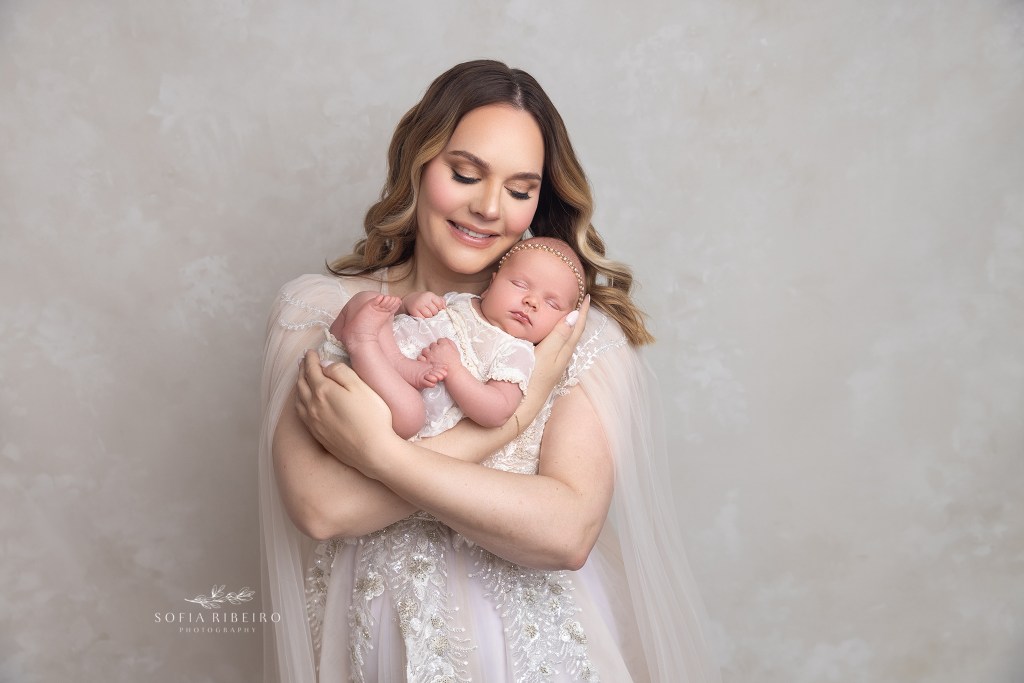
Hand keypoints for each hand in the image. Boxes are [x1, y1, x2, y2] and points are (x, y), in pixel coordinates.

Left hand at [295, 349, 400, 474]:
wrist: (373, 452)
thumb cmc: (372, 418)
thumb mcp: (361, 387)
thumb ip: (341, 372)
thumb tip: (325, 365)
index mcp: (323, 391)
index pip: (312, 370)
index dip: (310, 359)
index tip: (311, 352)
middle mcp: (313, 406)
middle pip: (302, 383)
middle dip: (302, 369)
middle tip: (304, 361)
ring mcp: (313, 422)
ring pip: (299, 399)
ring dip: (299, 385)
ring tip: (301, 378)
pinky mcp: (317, 435)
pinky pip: (301, 413)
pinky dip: (299, 402)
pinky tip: (303, 402)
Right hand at [403, 291, 446, 317]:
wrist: (409, 300)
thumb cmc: (423, 300)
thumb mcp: (431, 297)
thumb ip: (440, 301)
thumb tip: (445, 308)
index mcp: (430, 295)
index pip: (440, 304)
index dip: (440, 308)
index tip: (437, 309)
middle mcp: (424, 299)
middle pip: (435, 311)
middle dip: (434, 313)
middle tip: (430, 312)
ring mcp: (418, 305)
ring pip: (429, 315)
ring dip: (429, 317)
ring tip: (426, 314)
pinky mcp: (413, 311)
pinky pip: (422, 318)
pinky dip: (423, 318)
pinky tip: (421, 315)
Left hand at [419, 338, 459, 366]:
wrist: (453, 373)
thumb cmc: (455, 363)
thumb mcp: (456, 350)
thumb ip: (451, 343)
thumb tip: (446, 338)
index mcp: (444, 345)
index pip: (440, 340)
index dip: (441, 344)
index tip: (442, 348)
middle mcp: (436, 349)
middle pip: (432, 344)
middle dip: (434, 348)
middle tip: (437, 353)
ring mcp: (430, 355)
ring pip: (425, 350)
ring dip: (427, 352)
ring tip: (430, 356)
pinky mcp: (426, 362)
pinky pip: (420, 357)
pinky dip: (422, 358)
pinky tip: (426, 360)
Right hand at [518, 295, 590, 419]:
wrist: (523, 404)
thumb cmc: (532, 377)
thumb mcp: (546, 353)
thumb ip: (559, 334)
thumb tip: (575, 315)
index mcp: (565, 350)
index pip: (577, 326)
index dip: (583, 311)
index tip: (587, 295)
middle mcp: (563, 356)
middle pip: (575, 331)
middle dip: (579, 315)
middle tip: (580, 299)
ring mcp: (555, 362)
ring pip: (567, 338)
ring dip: (570, 324)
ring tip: (569, 311)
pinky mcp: (547, 366)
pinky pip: (558, 344)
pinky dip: (560, 333)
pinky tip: (553, 333)